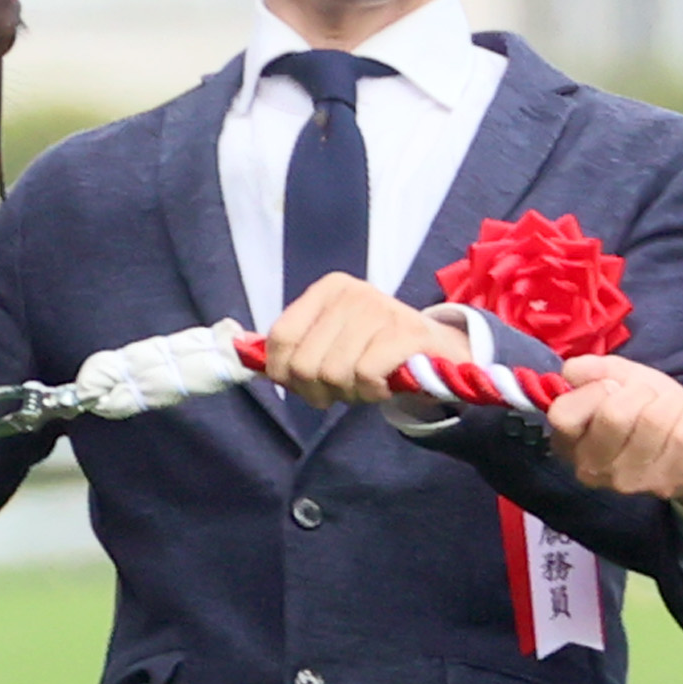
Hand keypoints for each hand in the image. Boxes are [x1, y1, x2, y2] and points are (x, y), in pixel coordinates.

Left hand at [255, 275, 467, 406]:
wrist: (441, 352)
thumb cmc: (376, 350)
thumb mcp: (332, 340)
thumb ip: (292, 348)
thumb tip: (241, 351)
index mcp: (327, 290)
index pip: (279, 338)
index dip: (283, 373)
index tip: (301, 385)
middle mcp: (352, 293)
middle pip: (303, 363)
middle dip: (318, 390)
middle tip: (343, 388)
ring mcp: (380, 309)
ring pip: (333, 373)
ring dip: (349, 393)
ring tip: (366, 383)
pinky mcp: (406, 333)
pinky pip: (364, 375)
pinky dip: (371, 391)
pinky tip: (384, 384)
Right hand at [546, 355, 682, 507]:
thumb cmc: (644, 409)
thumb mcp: (618, 380)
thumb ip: (593, 370)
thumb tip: (574, 371)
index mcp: (569, 442)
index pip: (563, 415)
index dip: (593, 391)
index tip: (612, 387)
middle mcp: (592, 468)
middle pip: (614, 415)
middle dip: (640, 392)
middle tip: (648, 396)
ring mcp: (630, 481)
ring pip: (654, 421)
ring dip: (671, 400)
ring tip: (673, 405)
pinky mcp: (668, 483)